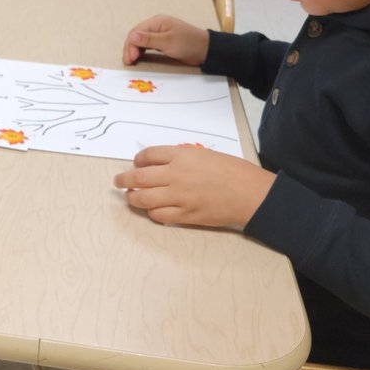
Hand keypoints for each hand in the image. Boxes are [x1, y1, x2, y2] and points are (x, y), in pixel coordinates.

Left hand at [114, 146, 274, 228]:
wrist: (251, 194)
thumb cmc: (233, 171)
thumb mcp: (205, 154)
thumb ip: (182, 158)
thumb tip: (161, 164)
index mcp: (182, 155)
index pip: (147, 156)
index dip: (137, 160)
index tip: (135, 164)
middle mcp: (176, 175)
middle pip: (138, 177)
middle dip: (123, 179)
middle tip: (118, 181)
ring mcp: (179, 196)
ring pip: (143, 198)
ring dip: (133, 198)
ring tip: (130, 196)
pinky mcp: (185, 215)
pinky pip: (159, 215)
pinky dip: (151, 212)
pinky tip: (152, 209)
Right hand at [122, 14, 209, 65]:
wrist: (205, 50)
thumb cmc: (188, 43)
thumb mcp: (168, 42)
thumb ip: (149, 39)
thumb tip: (131, 36)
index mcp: (157, 22)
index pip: (136, 32)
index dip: (131, 45)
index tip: (131, 58)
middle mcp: (156, 26)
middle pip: (136, 36)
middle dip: (130, 48)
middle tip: (129, 61)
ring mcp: (159, 33)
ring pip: (140, 40)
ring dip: (134, 50)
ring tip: (132, 61)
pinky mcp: (162, 41)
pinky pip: (147, 44)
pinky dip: (141, 50)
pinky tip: (139, 57)